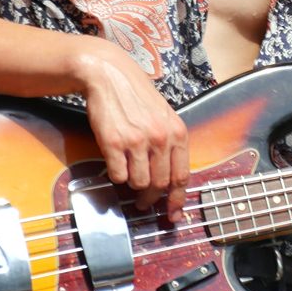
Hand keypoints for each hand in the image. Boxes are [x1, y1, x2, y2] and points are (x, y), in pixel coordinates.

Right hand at [75, 42, 189, 219]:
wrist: (109, 75)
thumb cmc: (137, 97)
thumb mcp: (164, 116)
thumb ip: (170, 144)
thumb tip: (170, 179)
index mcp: (178, 133)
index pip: (182, 176)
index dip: (177, 200)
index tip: (173, 214)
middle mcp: (160, 138)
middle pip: (160, 184)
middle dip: (152, 199)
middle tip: (143, 203)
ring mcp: (137, 141)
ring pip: (139, 184)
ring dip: (132, 187)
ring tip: (128, 178)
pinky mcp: (113, 142)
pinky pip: (118, 175)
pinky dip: (116, 176)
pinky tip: (115, 165)